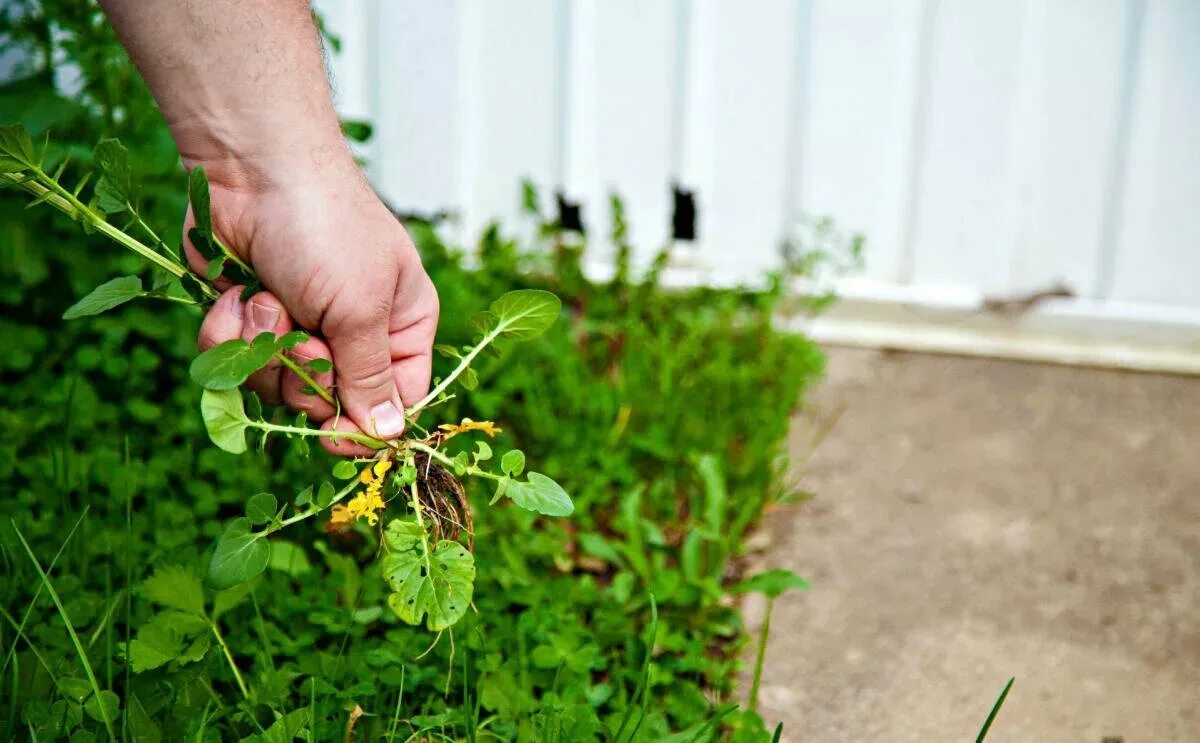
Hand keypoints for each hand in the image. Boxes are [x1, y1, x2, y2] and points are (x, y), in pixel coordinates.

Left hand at [185, 159, 438, 455]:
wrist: (253, 170)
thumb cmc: (327, 228)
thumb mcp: (361, 308)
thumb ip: (370, 377)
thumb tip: (389, 435)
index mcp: (401, 327)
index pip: (396, 401)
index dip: (365, 425)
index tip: (333, 434)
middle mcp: (354, 332)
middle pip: (330, 404)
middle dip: (304, 375)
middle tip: (302, 337)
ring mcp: (300, 326)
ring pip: (277, 387)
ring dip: (264, 347)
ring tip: (267, 298)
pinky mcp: (250, 320)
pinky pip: (235, 362)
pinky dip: (229, 333)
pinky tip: (237, 294)